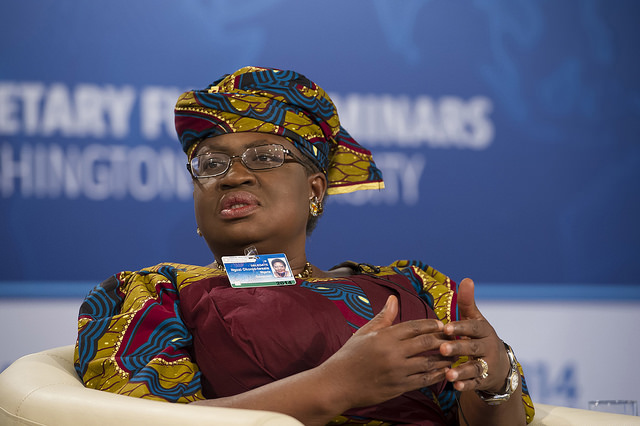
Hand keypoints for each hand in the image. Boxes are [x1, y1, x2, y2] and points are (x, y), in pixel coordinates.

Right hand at [321, 295, 452, 408]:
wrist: (337, 384)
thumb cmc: (349, 356)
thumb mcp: (364, 333)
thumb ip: (383, 317)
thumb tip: (394, 298)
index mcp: (385, 337)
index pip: (414, 326)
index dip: (430, 324)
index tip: (442, 324)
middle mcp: (393, 353)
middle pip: (425, 342)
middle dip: (441, 339)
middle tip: (453, 337)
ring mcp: (397, 371)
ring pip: (428, 362)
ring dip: (443, 358)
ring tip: (454, 354)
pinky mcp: (399, 387)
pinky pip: (423, 380)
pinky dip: (436, 375)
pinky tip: (443, 372)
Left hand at [439, 278, 509, 392]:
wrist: (499, 364)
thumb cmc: (479, 337)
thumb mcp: (475, 320)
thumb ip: (467, 303)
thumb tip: (466, 279)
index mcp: (484, 331)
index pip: (473, 327)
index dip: (460, 327)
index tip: (445, 327)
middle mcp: (488, 347)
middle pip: (473, 347)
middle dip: (458, 348)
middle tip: (441, 348)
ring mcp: (488, 365)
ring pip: (475, 368)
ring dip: (461, 371)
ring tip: (448, 374)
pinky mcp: (485, 380)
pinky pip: (476, 383)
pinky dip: (467, 385)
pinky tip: (455, 386)